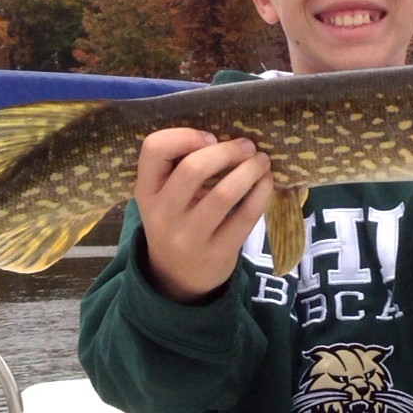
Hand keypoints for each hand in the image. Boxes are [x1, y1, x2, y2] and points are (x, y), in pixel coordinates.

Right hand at [135, 128, 274, 303]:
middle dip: (227, 151)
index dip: (186, 136)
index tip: (210, 138)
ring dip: (249, 170)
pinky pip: (246, 216)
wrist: (178, 277)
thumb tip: (226, 135)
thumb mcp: (163, 196)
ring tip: (261, 161)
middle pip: (193, 169)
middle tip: (246, 146)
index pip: (154, 148)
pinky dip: (261, 192)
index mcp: (146, 191)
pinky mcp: (218, 252)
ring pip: (224, 193)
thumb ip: (179, 167)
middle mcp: (162, 214)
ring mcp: (189, 237)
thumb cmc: (177, 221)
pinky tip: (266, 182)